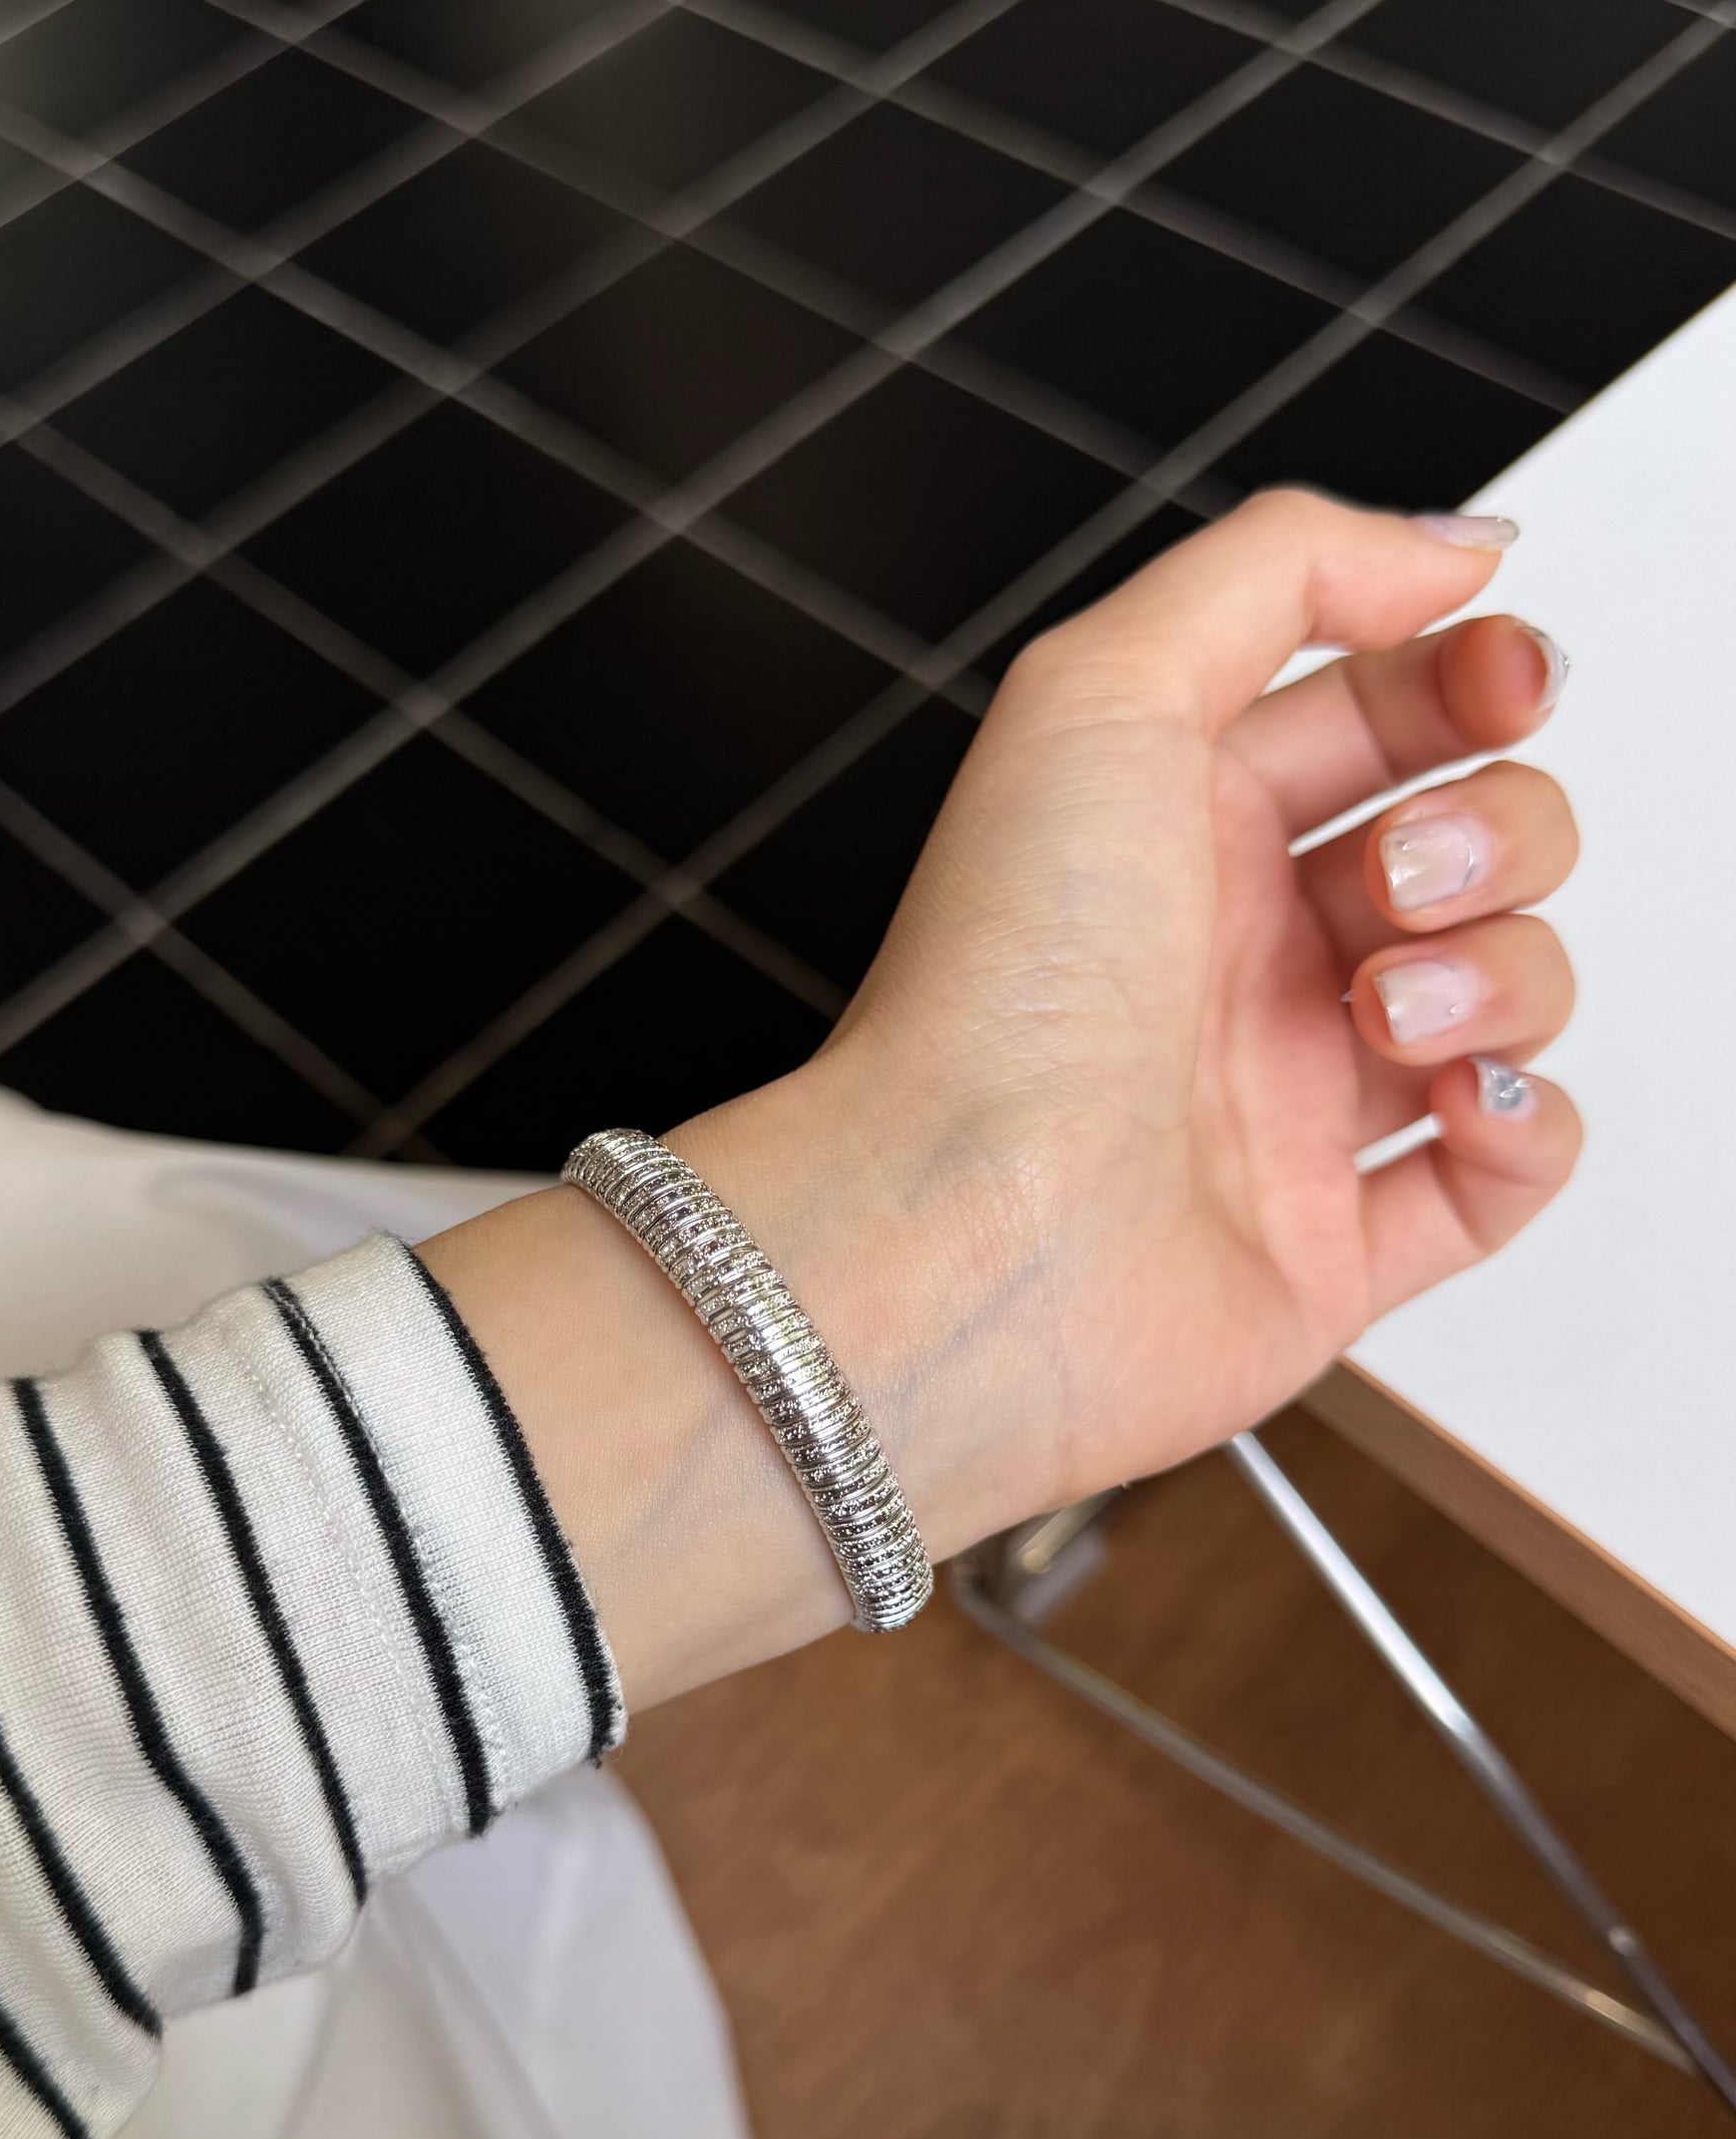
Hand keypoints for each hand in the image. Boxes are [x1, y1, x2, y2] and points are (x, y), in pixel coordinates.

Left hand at [428, 492, 1582, 1706]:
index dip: (1471, 683)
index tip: (1504, 680)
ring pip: (1505, 992)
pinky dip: (1522, 1119)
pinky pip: (1505, 1163)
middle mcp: (1235, 958)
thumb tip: (1443, 546)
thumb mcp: (1100, 692)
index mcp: (1178, 826)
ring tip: (1385, 1008)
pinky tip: (1447, 1094)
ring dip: (1501, 973)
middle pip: (1471, 845)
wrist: (963, 1238)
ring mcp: (1290, 1103)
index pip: (1381, 717)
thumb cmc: (998, 990)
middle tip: (1393, 879)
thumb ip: (1278, 571)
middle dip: (1489, 833)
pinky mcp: (1331, 1245)